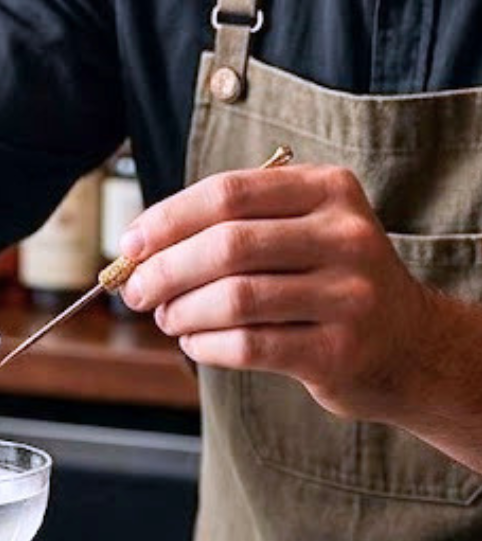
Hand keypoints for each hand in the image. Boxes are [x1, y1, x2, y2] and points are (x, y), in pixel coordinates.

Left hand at [118, 160, 445, 425]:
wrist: (410, 345)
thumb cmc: (330, 280)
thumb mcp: (302, 230)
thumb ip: (232, 227)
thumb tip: (139, 248)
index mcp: (329, 189)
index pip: (229, 193)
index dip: (167, 218)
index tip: (130, 244)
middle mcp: (345, 236)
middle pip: (227, 245)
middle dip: (165, 269)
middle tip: (136, 290)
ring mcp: (349, 295)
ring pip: (235, 299)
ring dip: (182, 311)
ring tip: (167, 318)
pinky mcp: (340, 351)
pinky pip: (250, 346)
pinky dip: (207, 345)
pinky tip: (196, 342)